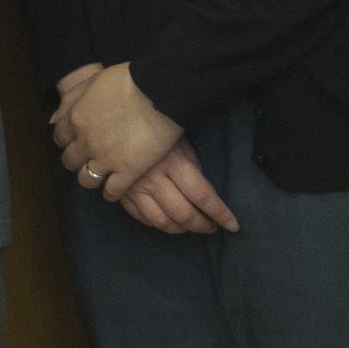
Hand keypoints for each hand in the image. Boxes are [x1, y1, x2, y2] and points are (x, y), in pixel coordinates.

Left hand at [52, 61, 186, 203]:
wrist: (159, 91)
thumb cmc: (128, 80)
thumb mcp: (91, 82)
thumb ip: (70, 100)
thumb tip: (53, 120)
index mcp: (76, 118)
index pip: (59, 138)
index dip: (67, 142)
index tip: (75, 143)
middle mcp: (86, 141)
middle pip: (70, 161)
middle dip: (76, 161)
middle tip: (87, 160)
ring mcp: (106, 158)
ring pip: (86, 179)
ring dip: (90, 178)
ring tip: (100, 176)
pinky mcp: (128, 171)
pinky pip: (112, 191)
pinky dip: (111, 193)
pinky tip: (115, 190)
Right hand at [117, 138, 238, 236]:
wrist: (116, 118)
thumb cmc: (157, 128)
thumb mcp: (182, 144)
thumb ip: (193, 171)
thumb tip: (204, 197)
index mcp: (174, 163)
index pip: (202, 196)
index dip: (220, 214)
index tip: (232, 225)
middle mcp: (153, 178)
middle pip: (182, 214)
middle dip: (202, 225)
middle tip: (211, 227)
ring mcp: (133, 187)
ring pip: (160, 221)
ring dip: (180, 229)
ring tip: (189, 226)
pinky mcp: (119, 191)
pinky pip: (140, 217)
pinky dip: (156, 224)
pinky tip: (166, 221)